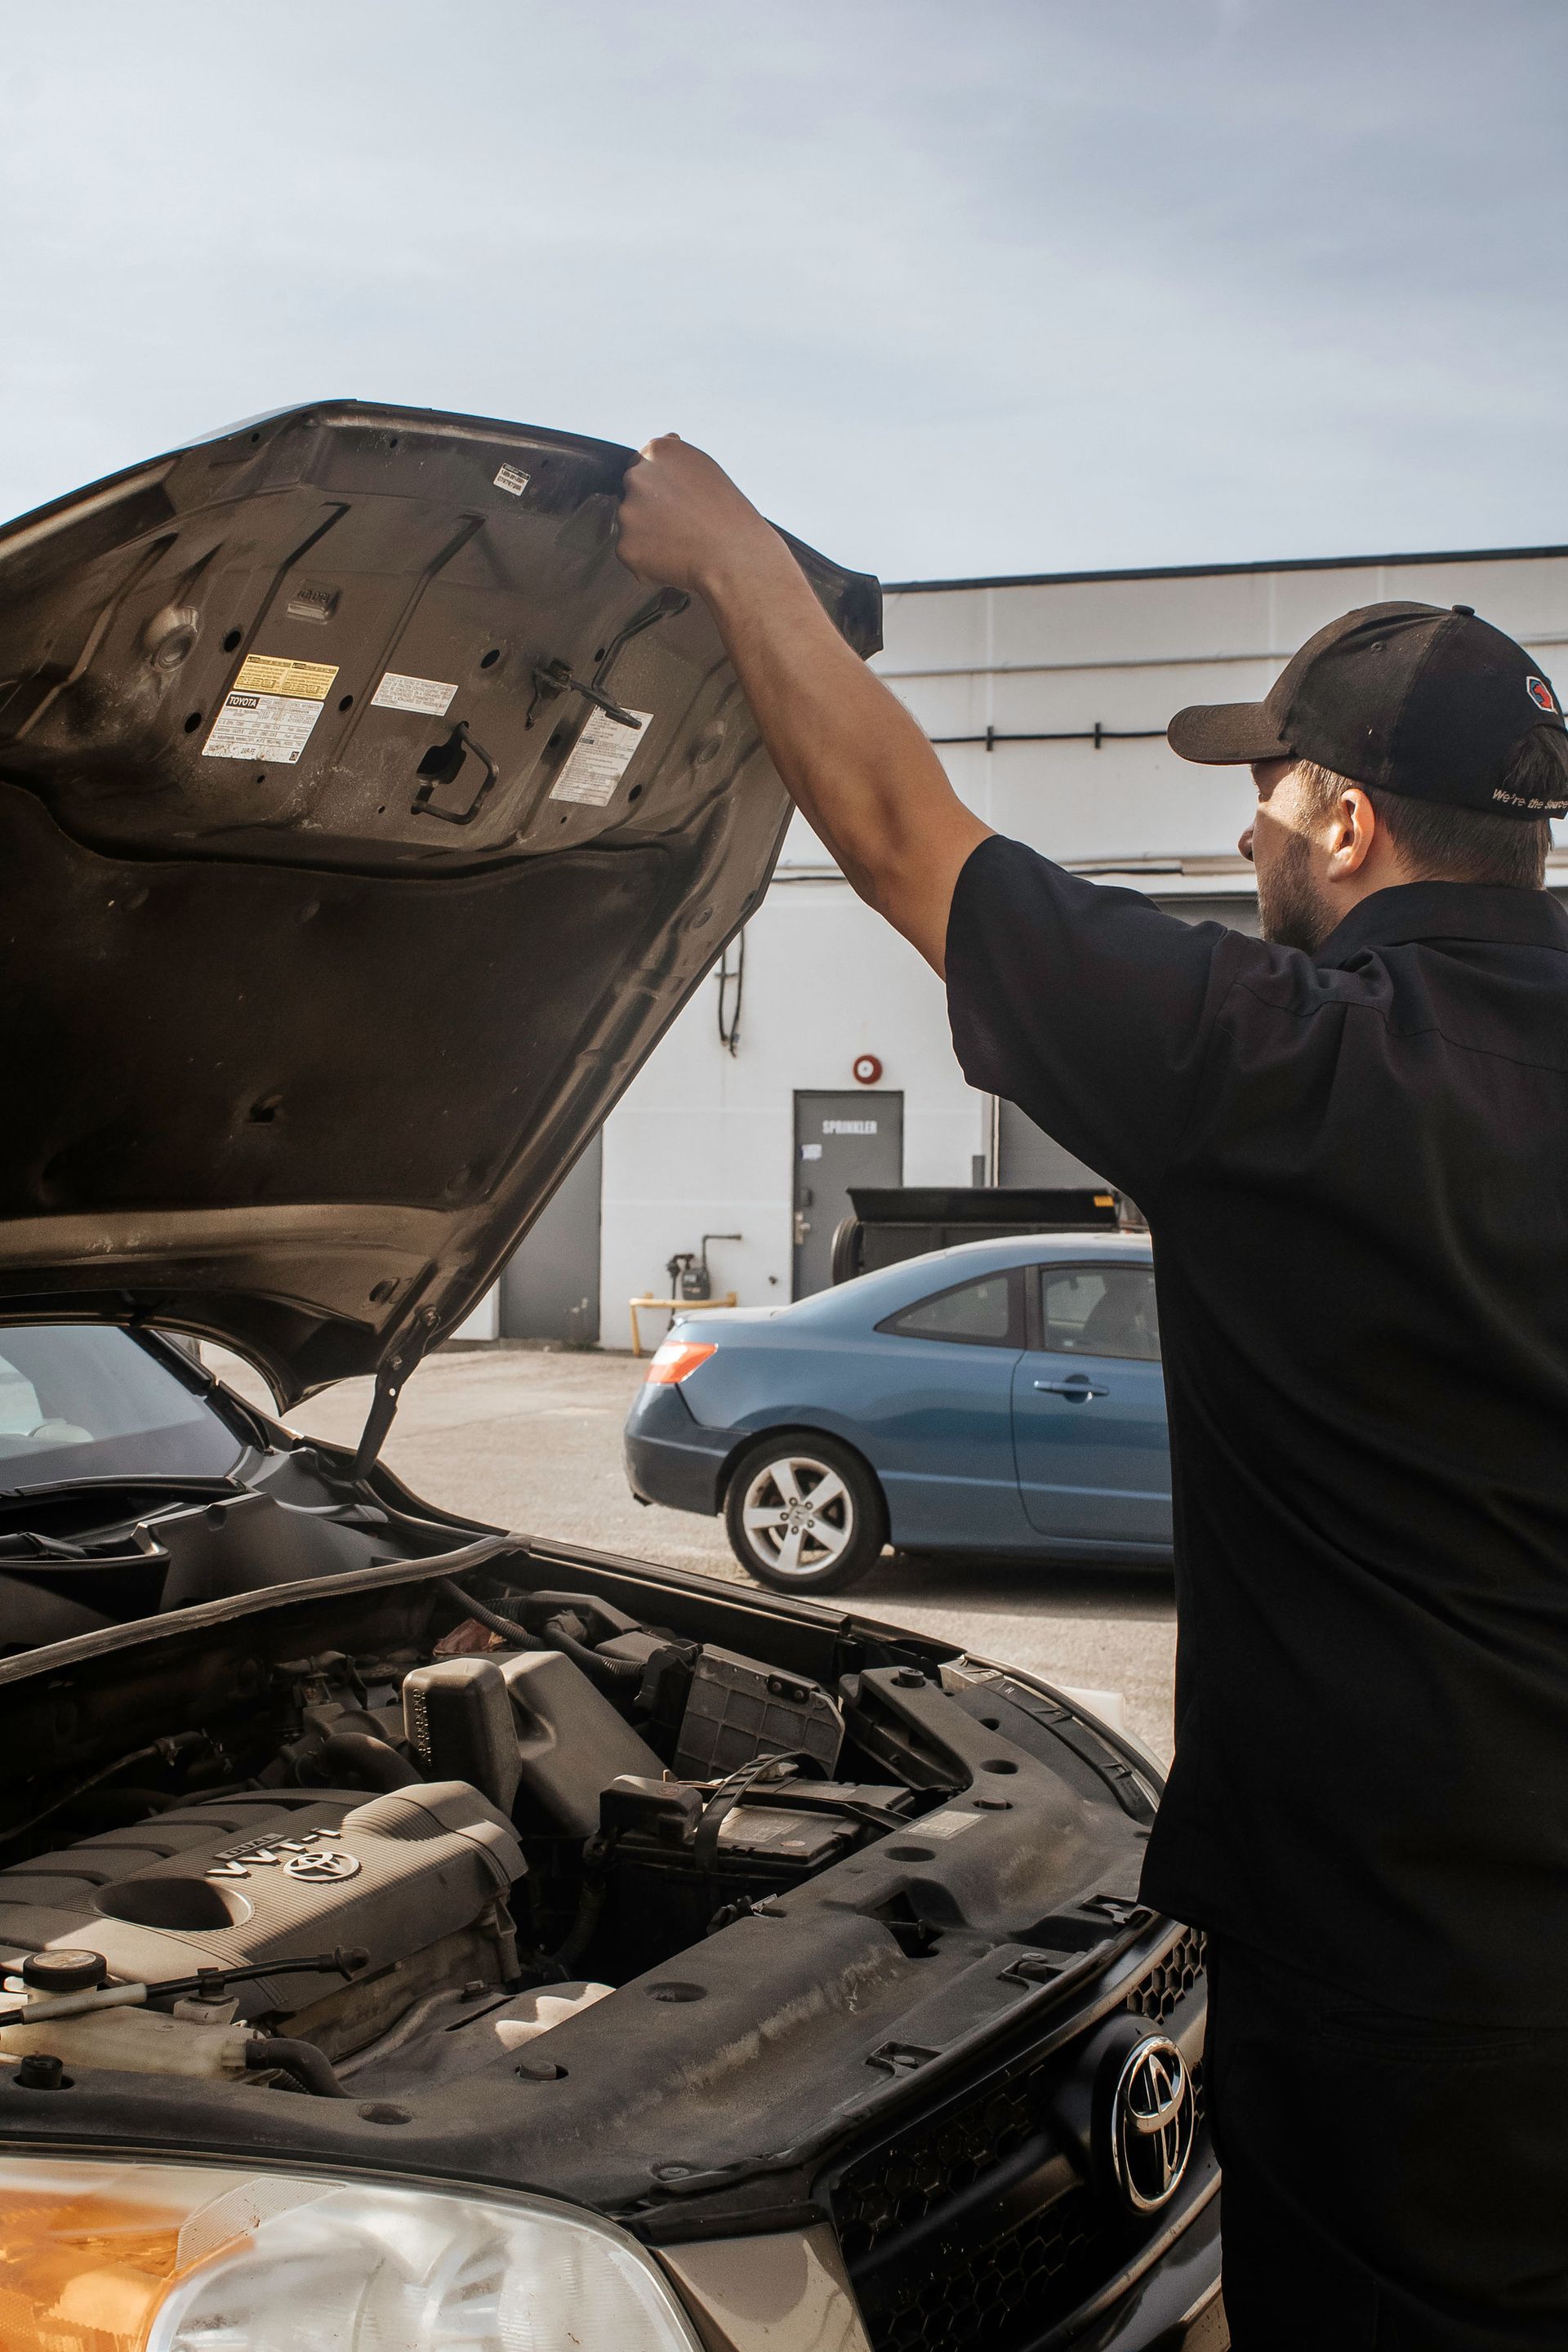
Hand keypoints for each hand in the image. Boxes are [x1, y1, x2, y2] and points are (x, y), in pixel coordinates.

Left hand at [616, 434, 779, 596]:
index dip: (659, 487)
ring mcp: (628, 512)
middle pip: (632, 494)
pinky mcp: (625, 546)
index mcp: (657, 451)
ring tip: (684, 544)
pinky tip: (676, 560)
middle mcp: (637, 477)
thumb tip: (668, 438)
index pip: (641, 464)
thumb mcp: (705, 468)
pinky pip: (632, 554)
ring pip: (632, 526)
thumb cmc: (727, 514)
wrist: (734, 556)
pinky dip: (648, 562)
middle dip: (650, 510)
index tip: (676, 502)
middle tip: (683, 526)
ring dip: (650, 536)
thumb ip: (676, 457)